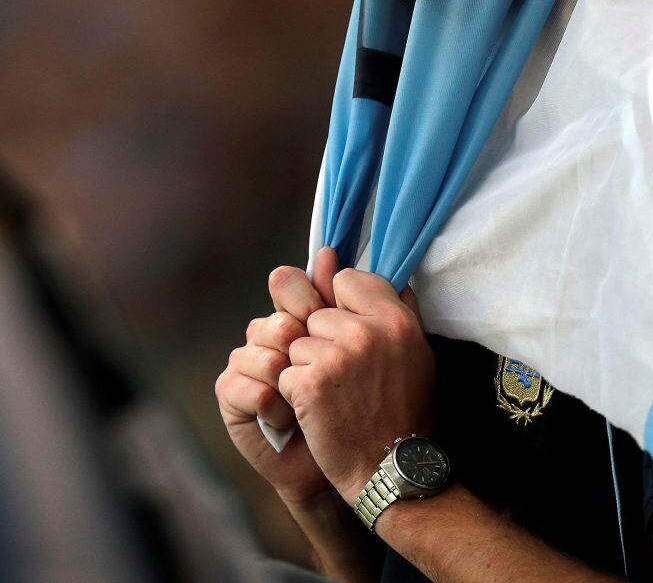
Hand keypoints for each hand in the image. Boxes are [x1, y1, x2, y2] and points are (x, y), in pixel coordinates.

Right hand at [215, 247, 339, 505]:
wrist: (350, 460)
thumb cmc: (358, 401)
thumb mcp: (361, 344)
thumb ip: (349, 298)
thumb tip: (327, 251)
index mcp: (296, 314)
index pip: (287, 282)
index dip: (307, 295)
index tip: (328, 308)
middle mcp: (268, 332)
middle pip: (272, 313)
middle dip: (297, 335)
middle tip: (321, 360)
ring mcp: (247, 362)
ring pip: (257, 346)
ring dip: (287, 375)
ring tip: (311, 399)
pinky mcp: (230, 394)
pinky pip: (241, 382)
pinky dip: (269, 402)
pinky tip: (289, 416)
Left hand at [279, 268, 435, 505]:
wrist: (390, 470)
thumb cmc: (407, 412)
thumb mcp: (419, 354)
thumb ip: (402, 310)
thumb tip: (391, 276)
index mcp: (395, 320)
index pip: (348, 280)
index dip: (343, 305)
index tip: (349, 330)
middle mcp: (365, 332)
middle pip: (318, 314)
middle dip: (323, 340)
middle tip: (345, 375)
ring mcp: (335, 357)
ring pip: (298, 342)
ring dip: (307, 367)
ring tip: (334, 395)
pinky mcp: (309, 384)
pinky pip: (285, 372)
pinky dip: (294, 392)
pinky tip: (318, 411)